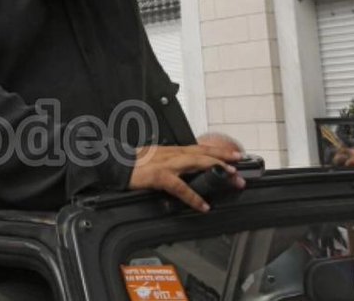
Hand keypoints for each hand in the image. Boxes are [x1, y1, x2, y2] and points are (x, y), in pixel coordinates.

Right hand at [128, 142, 243, 211]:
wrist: (114, 165)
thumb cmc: (132, 165)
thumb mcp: (154, 158)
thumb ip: (171, 162)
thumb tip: (185, 170)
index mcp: (171, 150)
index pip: (199, 148)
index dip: (218, 150)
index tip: (235, 154)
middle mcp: (171, 154)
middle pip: (202, 152)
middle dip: (223, 157)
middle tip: (240, 164)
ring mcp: (166, 164)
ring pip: (196, 162)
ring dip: (216, 168)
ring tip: (231, 177)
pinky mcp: (159, 176)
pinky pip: (180, 187)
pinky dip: (193, 196)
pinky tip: (202, 205)